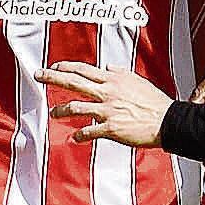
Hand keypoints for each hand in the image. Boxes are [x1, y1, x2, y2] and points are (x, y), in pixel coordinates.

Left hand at [48, 58, 171, 147]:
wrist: (166, 121)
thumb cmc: (155, 102)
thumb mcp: (138, 80)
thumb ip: (120, 73)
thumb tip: (108, 67)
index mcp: (113, 80)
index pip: (84, 69)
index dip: (66, 67)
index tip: (54, 67)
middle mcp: (107, 92)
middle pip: (73, 82)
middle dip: (52, 78)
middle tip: (38, 75)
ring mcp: (107, 110)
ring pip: (75, 107)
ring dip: (60, 110)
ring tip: (54, 112)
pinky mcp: (110, 128)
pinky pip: (88, 131)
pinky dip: (79, 135)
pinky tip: (75, 138)